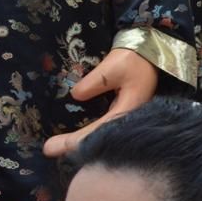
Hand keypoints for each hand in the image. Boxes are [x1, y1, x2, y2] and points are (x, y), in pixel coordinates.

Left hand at [43, 48, 157, 156]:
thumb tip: (75, 96)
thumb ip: (93, 83)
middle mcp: (130, 116)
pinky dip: (91, 130)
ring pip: (104, 133)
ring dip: (83, 139)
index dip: (75, 140)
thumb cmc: (134, 58)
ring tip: (60, 145)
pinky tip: (78, 133)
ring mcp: (128, 114)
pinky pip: (106, 125)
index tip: (51, 146)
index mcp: (129, 109)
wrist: (150, 52)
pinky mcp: (125, 109)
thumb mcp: (111, 68)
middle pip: (101, 138)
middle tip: (50, 148)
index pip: (99, 130)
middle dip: (76, 145)